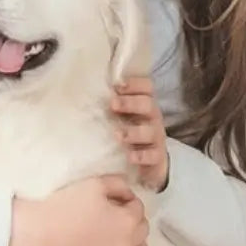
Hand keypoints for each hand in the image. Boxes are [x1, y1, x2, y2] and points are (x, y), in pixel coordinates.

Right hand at [8, 175, 148, 245]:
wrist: (38, 234)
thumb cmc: (65, 206)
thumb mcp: (95, 183)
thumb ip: (119, 184)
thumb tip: (129, 194)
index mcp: (128, 221)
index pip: (138, 208)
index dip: (127, 200)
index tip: (115, 199)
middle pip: (142, 230)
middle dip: (133, 220)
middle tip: (116, 215)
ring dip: (136, 243)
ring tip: (123, 236)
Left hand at [111, 76, 169, 191]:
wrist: (150, 162)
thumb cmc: (131, 134)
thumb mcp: (124, 118)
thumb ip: (114, 107)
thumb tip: (89, 94)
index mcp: (145, 105)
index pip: (146, 88)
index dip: (135, 84)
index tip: (118, 85)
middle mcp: (153, 118)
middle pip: (148, 105)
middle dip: (130, 103)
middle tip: (113, 104)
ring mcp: (156, 138)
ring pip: (150, 131)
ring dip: (134, 132)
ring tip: (118, 135)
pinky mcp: (157, 157)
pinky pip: (153, 156)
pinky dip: (141, 156)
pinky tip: (130, 156)